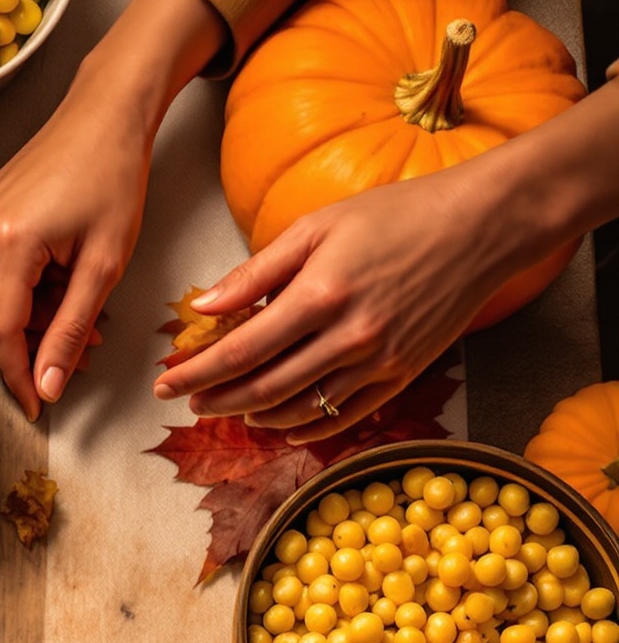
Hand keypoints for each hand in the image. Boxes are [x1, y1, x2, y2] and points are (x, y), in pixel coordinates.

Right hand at [0, 0, 223, 417]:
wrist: (101, 114)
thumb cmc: (114, 179)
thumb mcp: (105, 264)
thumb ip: (72, 329)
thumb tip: (48, 388)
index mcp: (9, 241)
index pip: (2, 332)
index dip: (19, 376)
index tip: (39, 407)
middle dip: (26, 348)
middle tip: (75, 352)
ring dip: (24, 321)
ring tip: (73, 308)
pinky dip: (16, 293)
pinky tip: (53, 284)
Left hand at [155, 79, 618, 435]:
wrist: (479, 228)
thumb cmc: (396, 215)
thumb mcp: (318, 226)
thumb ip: (257, 271)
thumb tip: (202, 307)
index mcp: (321, 294)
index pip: (241, 350)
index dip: (197, 373)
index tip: (164, 385)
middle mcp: (349, 337)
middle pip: (263, 389)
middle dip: (217, 400)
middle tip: (187, 402)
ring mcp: (378, 363)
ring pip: (300, 409)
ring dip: (256, 416)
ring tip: (229, 409)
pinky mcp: (401, 377)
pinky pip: (342, 417)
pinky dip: (305, 427)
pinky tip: (281, 423)